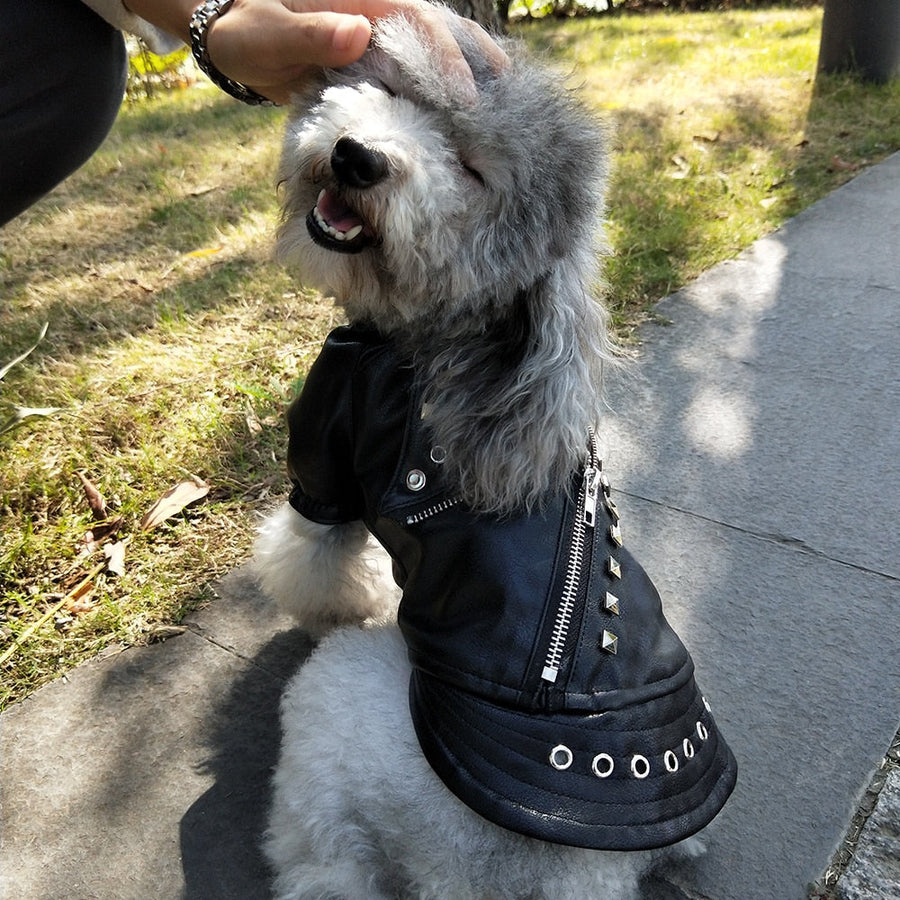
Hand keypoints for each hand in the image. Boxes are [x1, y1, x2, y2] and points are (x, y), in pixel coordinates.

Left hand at [205, 0, 499, 104]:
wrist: (233, 39)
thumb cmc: (247, 32)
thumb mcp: (268, 34)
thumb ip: (309, 34)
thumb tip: (359, 32)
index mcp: (360, 0)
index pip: (418, 21)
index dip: (446, 57)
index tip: (466, 96)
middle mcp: (377, 14)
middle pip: (440, 27)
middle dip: (476, 57)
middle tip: (509, 94)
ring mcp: (379, 37)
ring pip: (435, 45)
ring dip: (468, 69)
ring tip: (500, 101)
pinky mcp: (375, 61)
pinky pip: (416, 70)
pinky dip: (442, 86)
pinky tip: (462, 111)